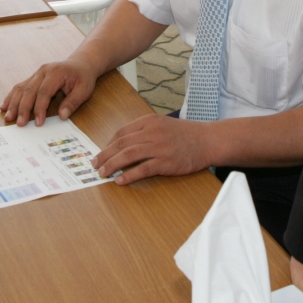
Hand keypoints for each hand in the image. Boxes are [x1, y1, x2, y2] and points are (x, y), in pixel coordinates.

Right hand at [1, 59, 95, 125]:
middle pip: (29, 90)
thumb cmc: (83, 77)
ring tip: (9, 117)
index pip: (44, 91)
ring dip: (14, 104)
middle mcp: (43, 71)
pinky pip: (20, 87)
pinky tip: (5, 106)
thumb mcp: (85, 90)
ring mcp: (37, 73)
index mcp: (56, 73)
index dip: (40, 108)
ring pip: (21, 88)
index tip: (38, 123)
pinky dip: (12, 97)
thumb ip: (73, 102)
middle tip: (20, 124)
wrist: (81, 63)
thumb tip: (63, 116)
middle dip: (23, 108)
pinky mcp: (33, 77)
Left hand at [92, 113, 212, 184]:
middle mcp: (152, 132)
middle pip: (121, 144)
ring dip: (112, 165)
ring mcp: (159, 147)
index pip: (121, 132)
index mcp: (149, 121)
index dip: (108, 144)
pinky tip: (120, 181)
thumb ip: (144, 131)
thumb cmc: (185, 134)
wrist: (207, 140)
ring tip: (103, 173)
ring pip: (128, 155)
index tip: (101, 153)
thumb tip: (123, 145)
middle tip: (95, 164)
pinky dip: (129, 175)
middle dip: (104, 155)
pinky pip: (143, 169)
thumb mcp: (163, 124)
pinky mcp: (166, 162)